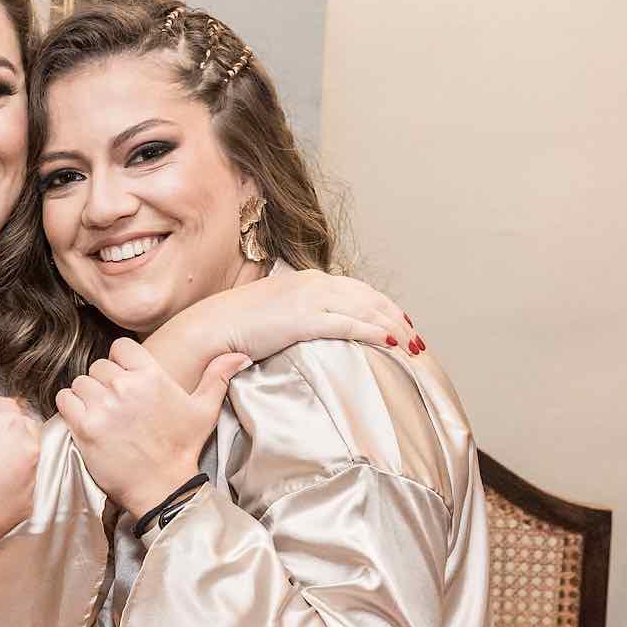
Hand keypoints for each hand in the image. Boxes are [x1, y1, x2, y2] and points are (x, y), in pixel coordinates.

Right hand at [0, 381, 42, 553]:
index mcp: (10, 424)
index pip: (10, 406)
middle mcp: (29, 450)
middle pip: (26, 432)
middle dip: (10, 434)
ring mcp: (31, 480)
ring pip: (27, 461)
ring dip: (12, 460)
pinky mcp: (28, 506)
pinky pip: (24, 489)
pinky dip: (11, 488)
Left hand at [57, 339, 247, 517]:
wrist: (162, 487)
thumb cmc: (182, 448)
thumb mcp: (204, 410)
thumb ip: (216, 378)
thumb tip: (238, 356)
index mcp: (151, 376)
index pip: (120, 347)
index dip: (119, 361)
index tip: (124, 379)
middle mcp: (125, 387)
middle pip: (98, 367)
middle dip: (104, 382)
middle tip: (114, 404)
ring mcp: (103, 407)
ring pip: (80, 383)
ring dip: (86, 396)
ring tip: (100, 414)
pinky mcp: (85, 427)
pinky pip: (65, 400)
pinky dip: (70, 407)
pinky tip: (84, 419)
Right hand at [147, 270, 420, 382]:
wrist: (210, 327)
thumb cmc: (235, 326)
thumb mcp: (273, 314)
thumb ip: (297, 316)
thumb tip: (310, 330)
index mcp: (306, 280)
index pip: (356, 289)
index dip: (383, 307)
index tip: (400, 325)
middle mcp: (313, 283)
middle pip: (368, 297)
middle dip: (396, 318)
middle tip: (417, 340)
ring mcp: (308, 299)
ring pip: (365, 309)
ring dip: (393, 327)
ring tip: (413, 347)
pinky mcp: (303, 319)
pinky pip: (348, 324)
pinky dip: (373, 331)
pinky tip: (390, 343)